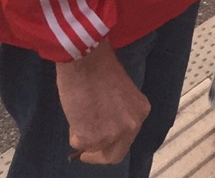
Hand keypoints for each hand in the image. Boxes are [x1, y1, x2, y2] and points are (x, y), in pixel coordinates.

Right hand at [56, 40, 149, 164]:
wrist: (87, 58)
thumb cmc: (99, 68)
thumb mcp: (119, 95)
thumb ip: (118, 113)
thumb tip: (103, 129)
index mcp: (141, 110)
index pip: (128, 139)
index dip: (112, 143)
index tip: (100, 143)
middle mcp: (132, 124)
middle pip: (115, 155)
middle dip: (98, 154)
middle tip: (85, 151)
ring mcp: (113, 133)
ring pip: (93, 148)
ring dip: (83, 136)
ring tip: (79, 113)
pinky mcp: (93, 137)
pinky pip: (78, 143)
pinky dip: (73, 131)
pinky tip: (76, 111)